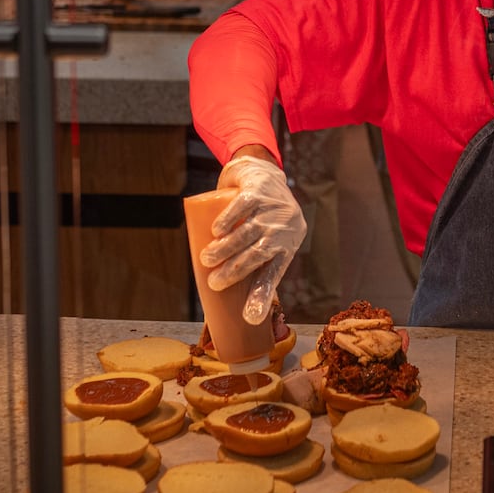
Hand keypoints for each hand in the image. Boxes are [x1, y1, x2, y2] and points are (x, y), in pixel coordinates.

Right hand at [200, 155, 306, 325]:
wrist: (264, 175)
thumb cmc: (261, 219)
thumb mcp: (264, 239)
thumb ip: (249, 265)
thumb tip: (224, 304)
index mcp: (287, 246)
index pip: (274, 274)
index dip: (261, 296)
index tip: (249, 317)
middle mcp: (283, 228)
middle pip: (259, 253)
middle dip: (236, 271)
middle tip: (214, 283)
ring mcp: (272, 208)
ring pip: (249, 231)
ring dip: (227, 248)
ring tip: (206, 259)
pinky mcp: (258, 190)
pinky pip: (243, 206)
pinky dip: (229, 220)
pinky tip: (217, 231)